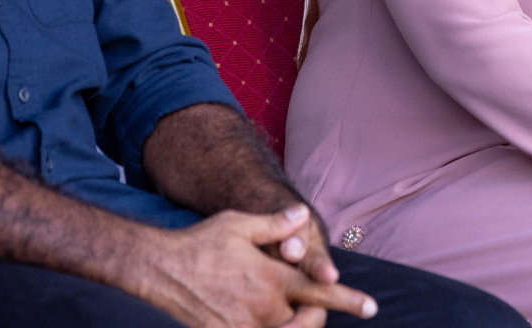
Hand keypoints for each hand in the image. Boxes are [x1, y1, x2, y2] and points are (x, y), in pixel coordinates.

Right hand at [145, 205, 375, 327]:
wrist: (160, 269)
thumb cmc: (202, 242)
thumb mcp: (241, 224)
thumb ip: (277, 224)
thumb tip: (304, 215)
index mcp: (272, 278)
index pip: (321, 291)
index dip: (349, 300)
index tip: (371, 307)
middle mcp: (264, 308)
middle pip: (308, 320)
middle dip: (315, 313)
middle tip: (312, 303)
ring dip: (295, 326)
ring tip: (296, 313)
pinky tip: (264, 319)